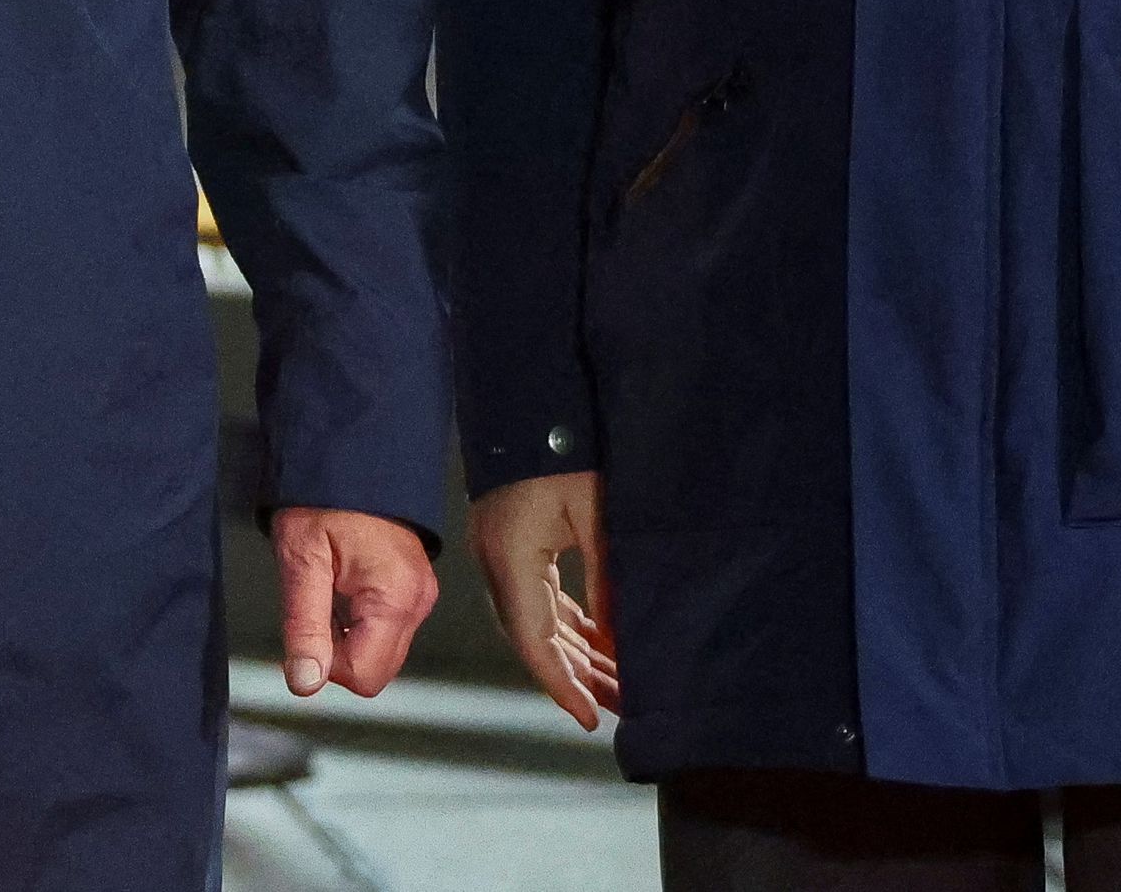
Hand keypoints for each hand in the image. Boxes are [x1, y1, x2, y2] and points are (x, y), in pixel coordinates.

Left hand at [272, 506, 436, 698]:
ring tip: (326, 592)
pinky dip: (359, 624)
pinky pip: (386, 630)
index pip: (365, 676)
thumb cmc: (324, 499)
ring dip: (347, 638)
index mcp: (395, 598)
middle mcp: (417, 602)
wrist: (351, 455)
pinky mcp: (414, 590)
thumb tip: (305, 683)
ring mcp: (420, 596)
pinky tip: (341, 590)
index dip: (326, 665)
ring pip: (381, 652)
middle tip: (314, 609)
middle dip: (338, 654)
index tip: (306, 631)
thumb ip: (304, 626)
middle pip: (377, 671)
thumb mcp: (301, 560)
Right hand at [467, 470, 616, 730]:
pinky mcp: (511, 547)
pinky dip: (568, 627)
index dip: (562, 685)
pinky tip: (599, 644)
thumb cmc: (564, 449)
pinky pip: (538, 601)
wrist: (526, 402)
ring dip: (574, 655)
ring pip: (536, 624)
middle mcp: (496, 565)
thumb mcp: (596, 513)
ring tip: (617, 687)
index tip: (591, 719)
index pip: (533, 640)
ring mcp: (499, 556)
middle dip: (577, 678)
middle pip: (534, 640)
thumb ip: (608, 577)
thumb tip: (623, 640)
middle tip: (621, 709)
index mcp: (511, 558)